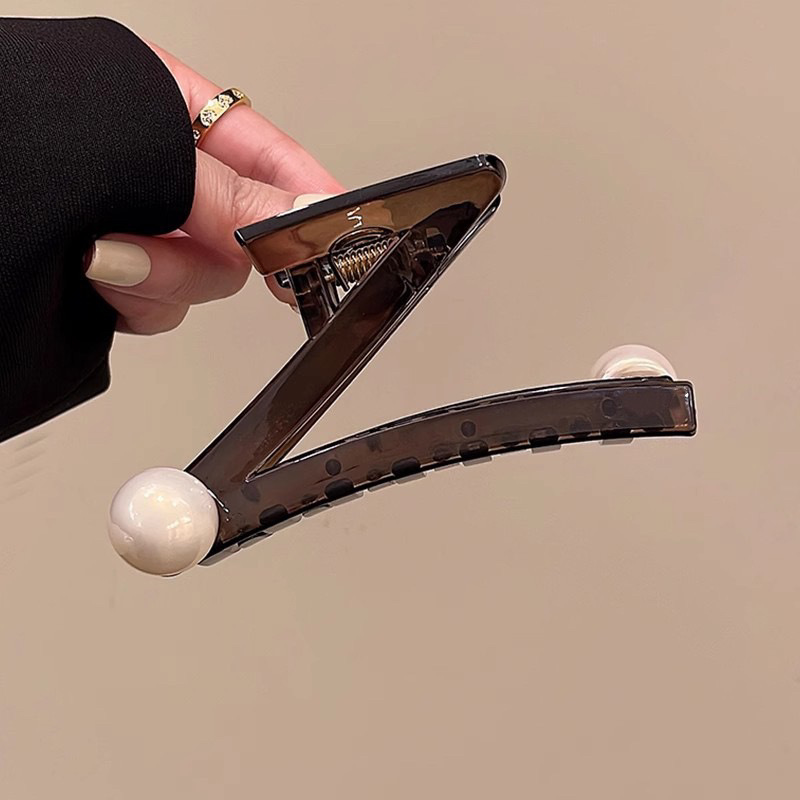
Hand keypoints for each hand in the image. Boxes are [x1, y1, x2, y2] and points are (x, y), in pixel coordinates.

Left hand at [85, 41, 343, 334]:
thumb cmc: (2, 147)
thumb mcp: (134, 155)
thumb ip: (230, 194)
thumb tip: (305, 213)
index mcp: (153, 107)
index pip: (261, 148)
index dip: (305, 187)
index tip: (344, 225)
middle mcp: (146, 169)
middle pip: (236, 225)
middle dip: (209, 244)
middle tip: (188, 238)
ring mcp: (132, 228)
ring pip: (201, 276)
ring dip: (161, 276)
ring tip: (103, 253)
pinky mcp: (110, 279)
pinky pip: (158, 304)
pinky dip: (133, 298)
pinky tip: (93, 276)